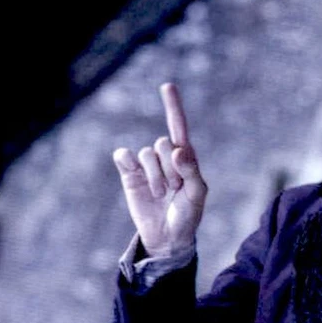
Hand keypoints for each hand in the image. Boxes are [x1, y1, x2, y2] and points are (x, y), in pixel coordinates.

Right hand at [112, 83, 206, 257]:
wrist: (167, 237)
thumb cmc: (187, 215)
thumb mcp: (197, 195)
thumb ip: (192, 171)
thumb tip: (179, 149)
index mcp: (185, 157)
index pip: (179, 126)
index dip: (173, 106)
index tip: (167, 85)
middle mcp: (165, 157)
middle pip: (163, 144)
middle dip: (170, 169)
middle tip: (175, 189)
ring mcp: (146, 165)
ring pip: (146, 153)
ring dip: (155, 177)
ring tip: (162, 194)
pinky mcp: (129, 173)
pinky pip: (124, 156)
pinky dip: (128, 163)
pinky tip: (136, 176)